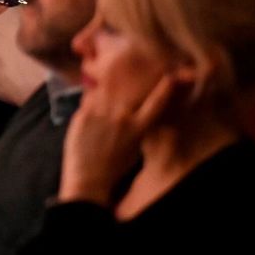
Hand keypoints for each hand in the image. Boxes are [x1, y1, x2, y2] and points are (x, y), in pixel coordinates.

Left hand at [59, 71, 179, 205]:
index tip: (171, 76)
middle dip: (126, 82)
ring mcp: (100, 113)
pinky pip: (88, 99)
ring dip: (105, 93)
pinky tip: (89, 118)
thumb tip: (135, 109)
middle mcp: (122, 117)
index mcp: (138, 128)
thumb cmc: (114, 167)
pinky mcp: (82, 113)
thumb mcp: (134, 147)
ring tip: (102, 104)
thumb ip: (137, 125)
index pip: (157, 103)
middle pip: (127, 89)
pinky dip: (90, 104)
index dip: (166, 88)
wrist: (88, 178)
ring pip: (105, 91)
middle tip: (123, 78)